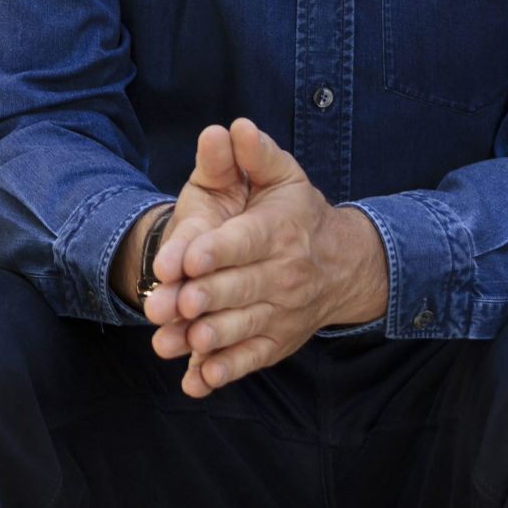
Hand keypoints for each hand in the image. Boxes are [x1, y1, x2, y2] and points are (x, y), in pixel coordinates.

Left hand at [142, 121, 387, 397]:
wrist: (341, 263)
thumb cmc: (293, 212)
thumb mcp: (279, 175)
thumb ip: (252, 154)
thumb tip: (234, 128)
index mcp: (280, 231)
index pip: (246, 242)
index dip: (214, 251)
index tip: (184, 259)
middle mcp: (285, 275)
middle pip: (239, 289)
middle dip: (200, 298)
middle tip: (165, 305)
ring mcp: (282, 313)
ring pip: (242, 329)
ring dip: (206, 339)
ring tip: (171, 342)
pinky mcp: (276, 343)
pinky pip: (250, 360)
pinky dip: (224, 372)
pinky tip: (197, 380)